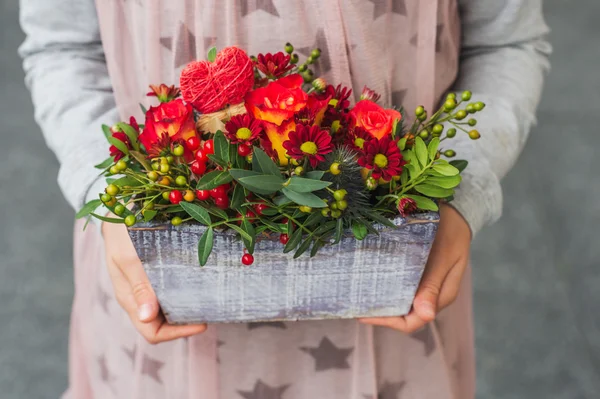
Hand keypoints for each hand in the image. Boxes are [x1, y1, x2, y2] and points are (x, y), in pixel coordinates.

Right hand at [102, 222, 206, 343]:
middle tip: (210, 309)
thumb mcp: (129, 258)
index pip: (152, 332)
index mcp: (129, 299)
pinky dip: (183, 292)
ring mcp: (144, 287)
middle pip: (162, 324)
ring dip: (186, 308)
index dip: (177, 332)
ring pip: (166, 310)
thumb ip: (139, 287)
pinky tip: (198, 283)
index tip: (202, 323)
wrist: (117, 211)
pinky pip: (168, 292)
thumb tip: (146, 318)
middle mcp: (137, 298)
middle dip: (185, 322)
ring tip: (207, 298)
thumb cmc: (121, 233)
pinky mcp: (151, 275)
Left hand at [360, 203, 471, 332]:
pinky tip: (370, 279)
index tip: (364, 314)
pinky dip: (386, 286)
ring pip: (401, 302)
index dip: (388, 321)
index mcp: (441, 296)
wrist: (457, 212)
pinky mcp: (418, 273)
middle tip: (354, 303)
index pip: (413, 321)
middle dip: (380, 313)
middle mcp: (432, 295)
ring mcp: (425, 284)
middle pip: (404, 315)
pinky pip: (400, 286)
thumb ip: (433, 285)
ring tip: (358, 293)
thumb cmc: (451, 232)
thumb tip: (426, 316)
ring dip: (382, 300)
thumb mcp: (443, 257)